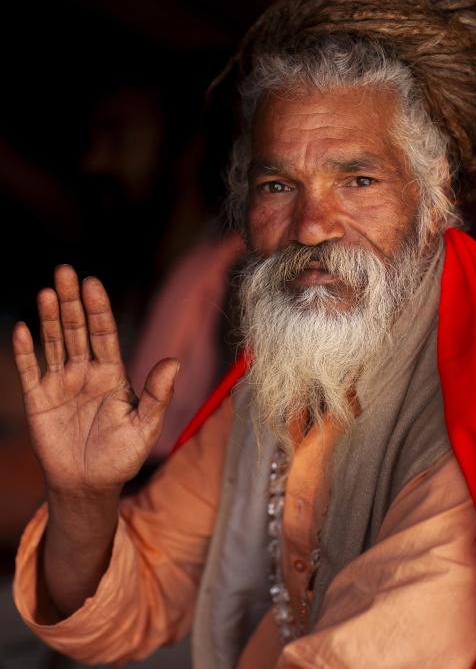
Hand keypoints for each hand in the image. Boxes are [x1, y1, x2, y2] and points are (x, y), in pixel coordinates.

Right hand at [12, 265, 178, 494]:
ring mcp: (61, 384)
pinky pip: (30, 371)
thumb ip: (157, 396)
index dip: (98, 309)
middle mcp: (85, 372)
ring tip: (48, 291)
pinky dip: (25, 352)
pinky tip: (21, 330)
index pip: (104, 333)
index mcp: (112, 374)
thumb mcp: (145, 427)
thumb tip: (174, 362)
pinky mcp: (39, 400)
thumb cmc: (121, 456)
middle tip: (65, 271)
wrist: (89, 485)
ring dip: (49, 318)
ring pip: (54, 343)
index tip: (92, 284)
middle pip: (77, 330)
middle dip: (72, 302)